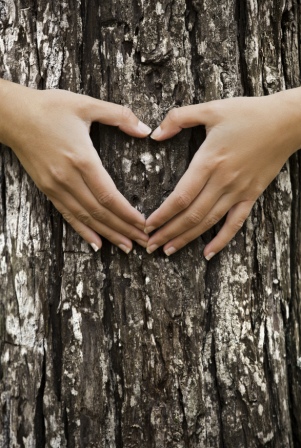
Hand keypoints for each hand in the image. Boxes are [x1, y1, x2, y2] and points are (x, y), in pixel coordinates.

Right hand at [0, 81, 151, 252]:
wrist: (13, 115)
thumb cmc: (49, 108)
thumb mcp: (87, 104)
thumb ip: (120, 116)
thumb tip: (145, 129)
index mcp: (82, 158)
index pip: (109, 196)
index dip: (127, 214)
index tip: (144, 224)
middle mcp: (68, 178)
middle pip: (100, 212)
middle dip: (124, 229)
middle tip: (143, 241)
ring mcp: (56, 186)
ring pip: (85, 217)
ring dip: (108, 234)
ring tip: (126, 246)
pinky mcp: (47, 189)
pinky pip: (67, 215)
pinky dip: (83, 231)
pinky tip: (96, 243)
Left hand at [145, 91, 300, 258]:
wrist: (286, 122)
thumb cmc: (248, 113)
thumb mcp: (210, 108)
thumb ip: (179, 118)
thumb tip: (155, 135)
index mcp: (209, 161)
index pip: (180, 196)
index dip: (162, 214)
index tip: (147, 225)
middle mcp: (222, 181)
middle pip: (191, 215)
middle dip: (168, 232)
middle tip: (150, 245)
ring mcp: (238, 191)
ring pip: (208, 222)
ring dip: (186, 239)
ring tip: (168, 250)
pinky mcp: (251, 196)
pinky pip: (235, 224)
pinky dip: (221, 240)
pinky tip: (208, 253)